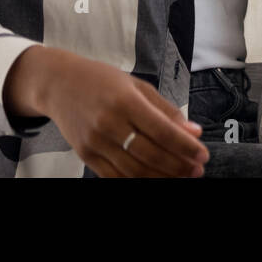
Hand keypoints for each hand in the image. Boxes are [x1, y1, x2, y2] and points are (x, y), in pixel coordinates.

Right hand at [9, 46, 209, 177]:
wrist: (58, 84)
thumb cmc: (102, 80)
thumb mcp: (137, 85)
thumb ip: (166, 110)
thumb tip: (194, 131)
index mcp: (125, 100)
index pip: (162, 131)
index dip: (185, 146)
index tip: (203, 154)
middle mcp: (109, 123)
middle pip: (150, 154)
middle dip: (178, 165)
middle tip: (197, 170)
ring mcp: (95, 142)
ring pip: (134, 170)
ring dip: (162, 177)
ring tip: (182, 176)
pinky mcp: (85, 155)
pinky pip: (115, 176)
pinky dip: (137, 181)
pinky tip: (155, 178)